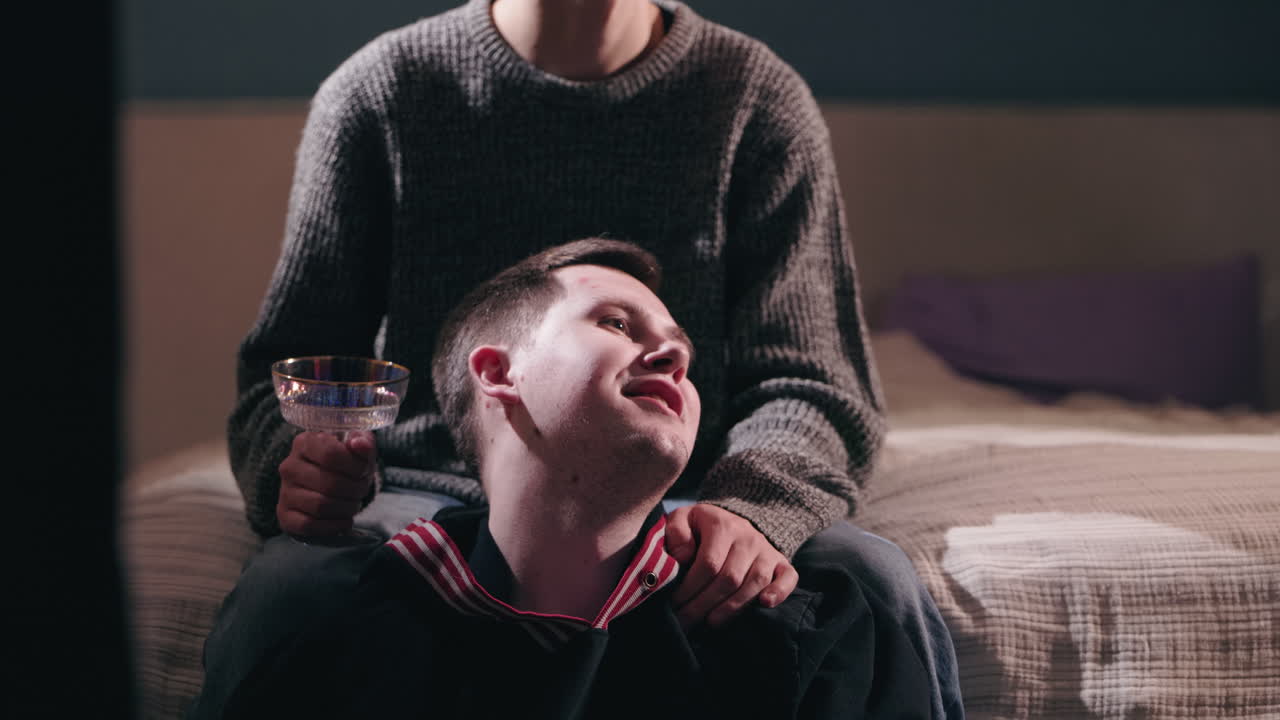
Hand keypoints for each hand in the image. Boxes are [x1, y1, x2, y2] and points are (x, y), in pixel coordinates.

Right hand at [276, 431, 376, 535]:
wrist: (328, 485)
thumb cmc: (344, 464)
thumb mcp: (357, 449)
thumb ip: (363, 443)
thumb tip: (360, 445)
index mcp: (305, 443)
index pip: (331, 454)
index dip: (355, 466)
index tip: (363, 471)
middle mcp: (290, 466)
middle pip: (330, 483)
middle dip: (355, 490)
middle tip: (361, 490)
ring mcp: (285, 492)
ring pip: (321, 506)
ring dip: (347, 508)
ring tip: (353, 503)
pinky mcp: (285, 515)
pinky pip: (309, 525)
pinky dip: (333, 526)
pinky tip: (344, 520)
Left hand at [665, 503, 798, 628]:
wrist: (732, 522)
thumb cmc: (700, 528)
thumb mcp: (682, 519)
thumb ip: (675, 532)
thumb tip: (683, 557)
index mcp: (722, 525)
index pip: (708, 564)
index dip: (690, 588)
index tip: (674, 604)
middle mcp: (748, 537)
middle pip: (729, 578)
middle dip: (704, 604)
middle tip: (685, 621)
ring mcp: (767, 551)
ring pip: (755, 583)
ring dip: (732, 607)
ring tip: (710, 622)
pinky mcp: (781, 562)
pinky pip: (788, 578)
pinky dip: (779, 592)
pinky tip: (765, 604)